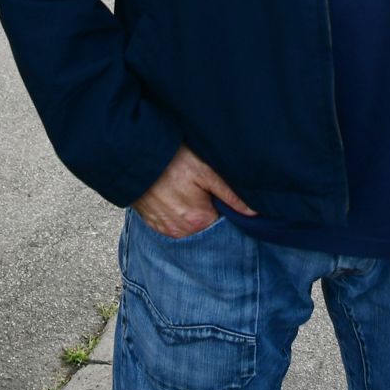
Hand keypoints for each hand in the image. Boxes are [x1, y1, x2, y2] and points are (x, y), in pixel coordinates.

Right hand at [132, 145, 255, 238]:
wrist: (136, 157)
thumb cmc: (173, 161)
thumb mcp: (206, 172)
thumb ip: (231, 194)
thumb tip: (254, 213)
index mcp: (199, 220)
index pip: (223, 222)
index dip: (223, 206)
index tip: (217, 191)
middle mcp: (181, 232)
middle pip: (206, 224)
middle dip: (208, 209)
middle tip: (200, 188)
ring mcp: (165, 230)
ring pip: (188, 225)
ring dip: (191, 212)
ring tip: (186, 190)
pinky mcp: (153, 224)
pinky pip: (172, 223)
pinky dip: (176, 213)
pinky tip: (174, 196)